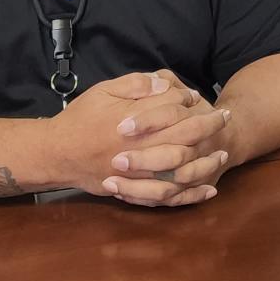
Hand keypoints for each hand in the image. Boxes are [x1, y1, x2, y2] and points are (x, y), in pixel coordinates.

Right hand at [45, 71, 229, 206]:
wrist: (55, 154)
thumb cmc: (79, 119)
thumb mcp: (103, 91)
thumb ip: (134, 85)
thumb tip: (165, 83)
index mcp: (133, 123)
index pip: (172, 110)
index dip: (188, 102)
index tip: (199, 98)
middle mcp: (138, 150)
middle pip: (183, 138)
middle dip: (207, 127)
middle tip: (223, 119)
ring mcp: (137, 174)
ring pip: (181, 171)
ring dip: (205, 162)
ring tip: (222, 154)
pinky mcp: (134, 191)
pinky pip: (169, 197)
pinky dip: (191, 195)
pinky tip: (209, 189)